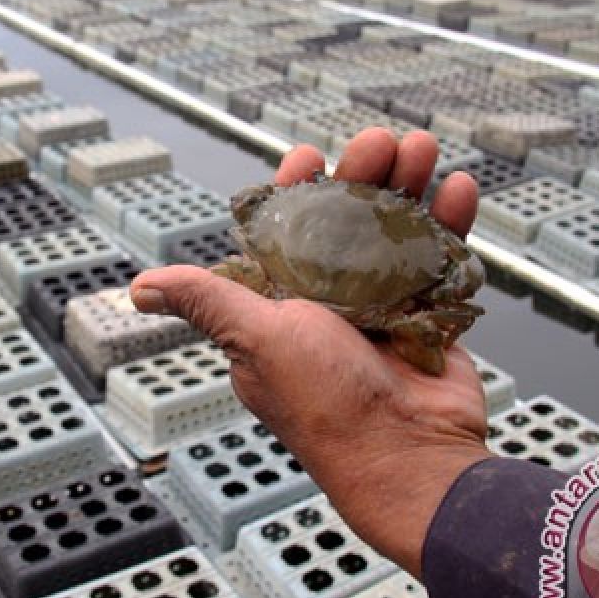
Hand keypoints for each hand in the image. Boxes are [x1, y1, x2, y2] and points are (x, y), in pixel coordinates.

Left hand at [130, 128, 491, 576]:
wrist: (407, 456)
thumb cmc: (323, 402)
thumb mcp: (256, 340)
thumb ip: (207, 301)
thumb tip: (139, 287)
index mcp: (283, 307)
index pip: (285, 233)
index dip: (297, 190)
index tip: (311, 154)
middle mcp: (331, 304)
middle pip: (348, 220)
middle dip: (364, 175)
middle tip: (382, 142)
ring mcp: (384, 309)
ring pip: (397, 230)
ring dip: (410, 186)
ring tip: (423, 147)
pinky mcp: (428, 316)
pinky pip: (441, 259)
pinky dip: (451, 222)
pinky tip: (459, 186)